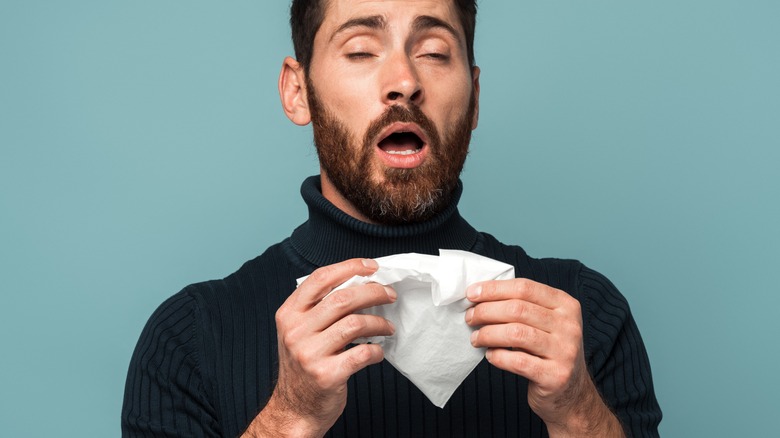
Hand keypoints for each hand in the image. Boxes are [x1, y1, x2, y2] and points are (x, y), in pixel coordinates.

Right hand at [244, 259, 395, 437]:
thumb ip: (318, 308)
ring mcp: (309, 354)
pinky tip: (378, 352)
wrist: (294, 408)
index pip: (320, 278)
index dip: (349, 267)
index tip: (372, 266)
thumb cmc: (304, 366)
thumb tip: (361, 283)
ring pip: (355, 324)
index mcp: (289, 314)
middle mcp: (296, 331)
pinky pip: (362, 354)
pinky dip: (376, 351)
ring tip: (388, 327)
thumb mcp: (298, 331)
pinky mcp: (326, 375)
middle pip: (342, 299)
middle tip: (390, 295)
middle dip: (373, 292)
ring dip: (379, 322)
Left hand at [465, 279, 623, 436]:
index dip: (494, 289)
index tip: (471, 294)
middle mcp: (569, 326)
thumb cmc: (547, 352)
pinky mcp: (556, 376)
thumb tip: (479, 295)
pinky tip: (490, 355)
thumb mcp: (545, 323)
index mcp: (566, 305)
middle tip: (470, 318)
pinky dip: (498, 356)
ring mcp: (565, 351)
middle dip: (486, 311)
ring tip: (476, 338)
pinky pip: (517, 361)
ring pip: (516, 333)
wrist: (571, 393)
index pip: (525, 288)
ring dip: (488, 334)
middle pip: (518, 309)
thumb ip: (521, 306)